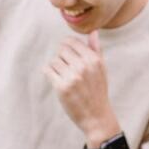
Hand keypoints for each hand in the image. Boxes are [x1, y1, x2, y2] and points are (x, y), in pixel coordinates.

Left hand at [43, 31, 119, 145]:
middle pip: (61, 49)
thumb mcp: (101, 69)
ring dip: (55, 67)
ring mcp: (72, 76)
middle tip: (67, 69)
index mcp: (94, 59)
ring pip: (54, 60)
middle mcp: (83, 66)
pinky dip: (49, 73)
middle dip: (61, 58)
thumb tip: (93, 32)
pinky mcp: (62, 87)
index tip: (67, 56)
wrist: (96, 116)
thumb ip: (96, 49)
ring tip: (63, 76)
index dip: (67, 47)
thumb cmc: (98, 91)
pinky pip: (47, 70)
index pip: (71, 41)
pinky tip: (56, 80)